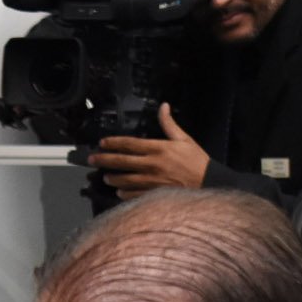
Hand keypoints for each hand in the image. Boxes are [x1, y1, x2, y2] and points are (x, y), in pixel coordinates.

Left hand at [87, 104, 210, 198]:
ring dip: (113, 179)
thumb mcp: (184, 139)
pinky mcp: (154, 195)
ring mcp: (151, 181)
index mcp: (158, 149)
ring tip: (105, 177)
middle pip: (122, 162)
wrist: (209, 183)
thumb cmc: (197, 161)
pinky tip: (119, 192)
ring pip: (125, 180)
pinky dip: (124, 194)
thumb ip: (169, 124)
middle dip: (104, 160)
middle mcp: (152, 165)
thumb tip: (163, 106)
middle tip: (92, 159)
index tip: (102, 143)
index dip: (114, 143)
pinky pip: (134, 195)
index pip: (130, 144)